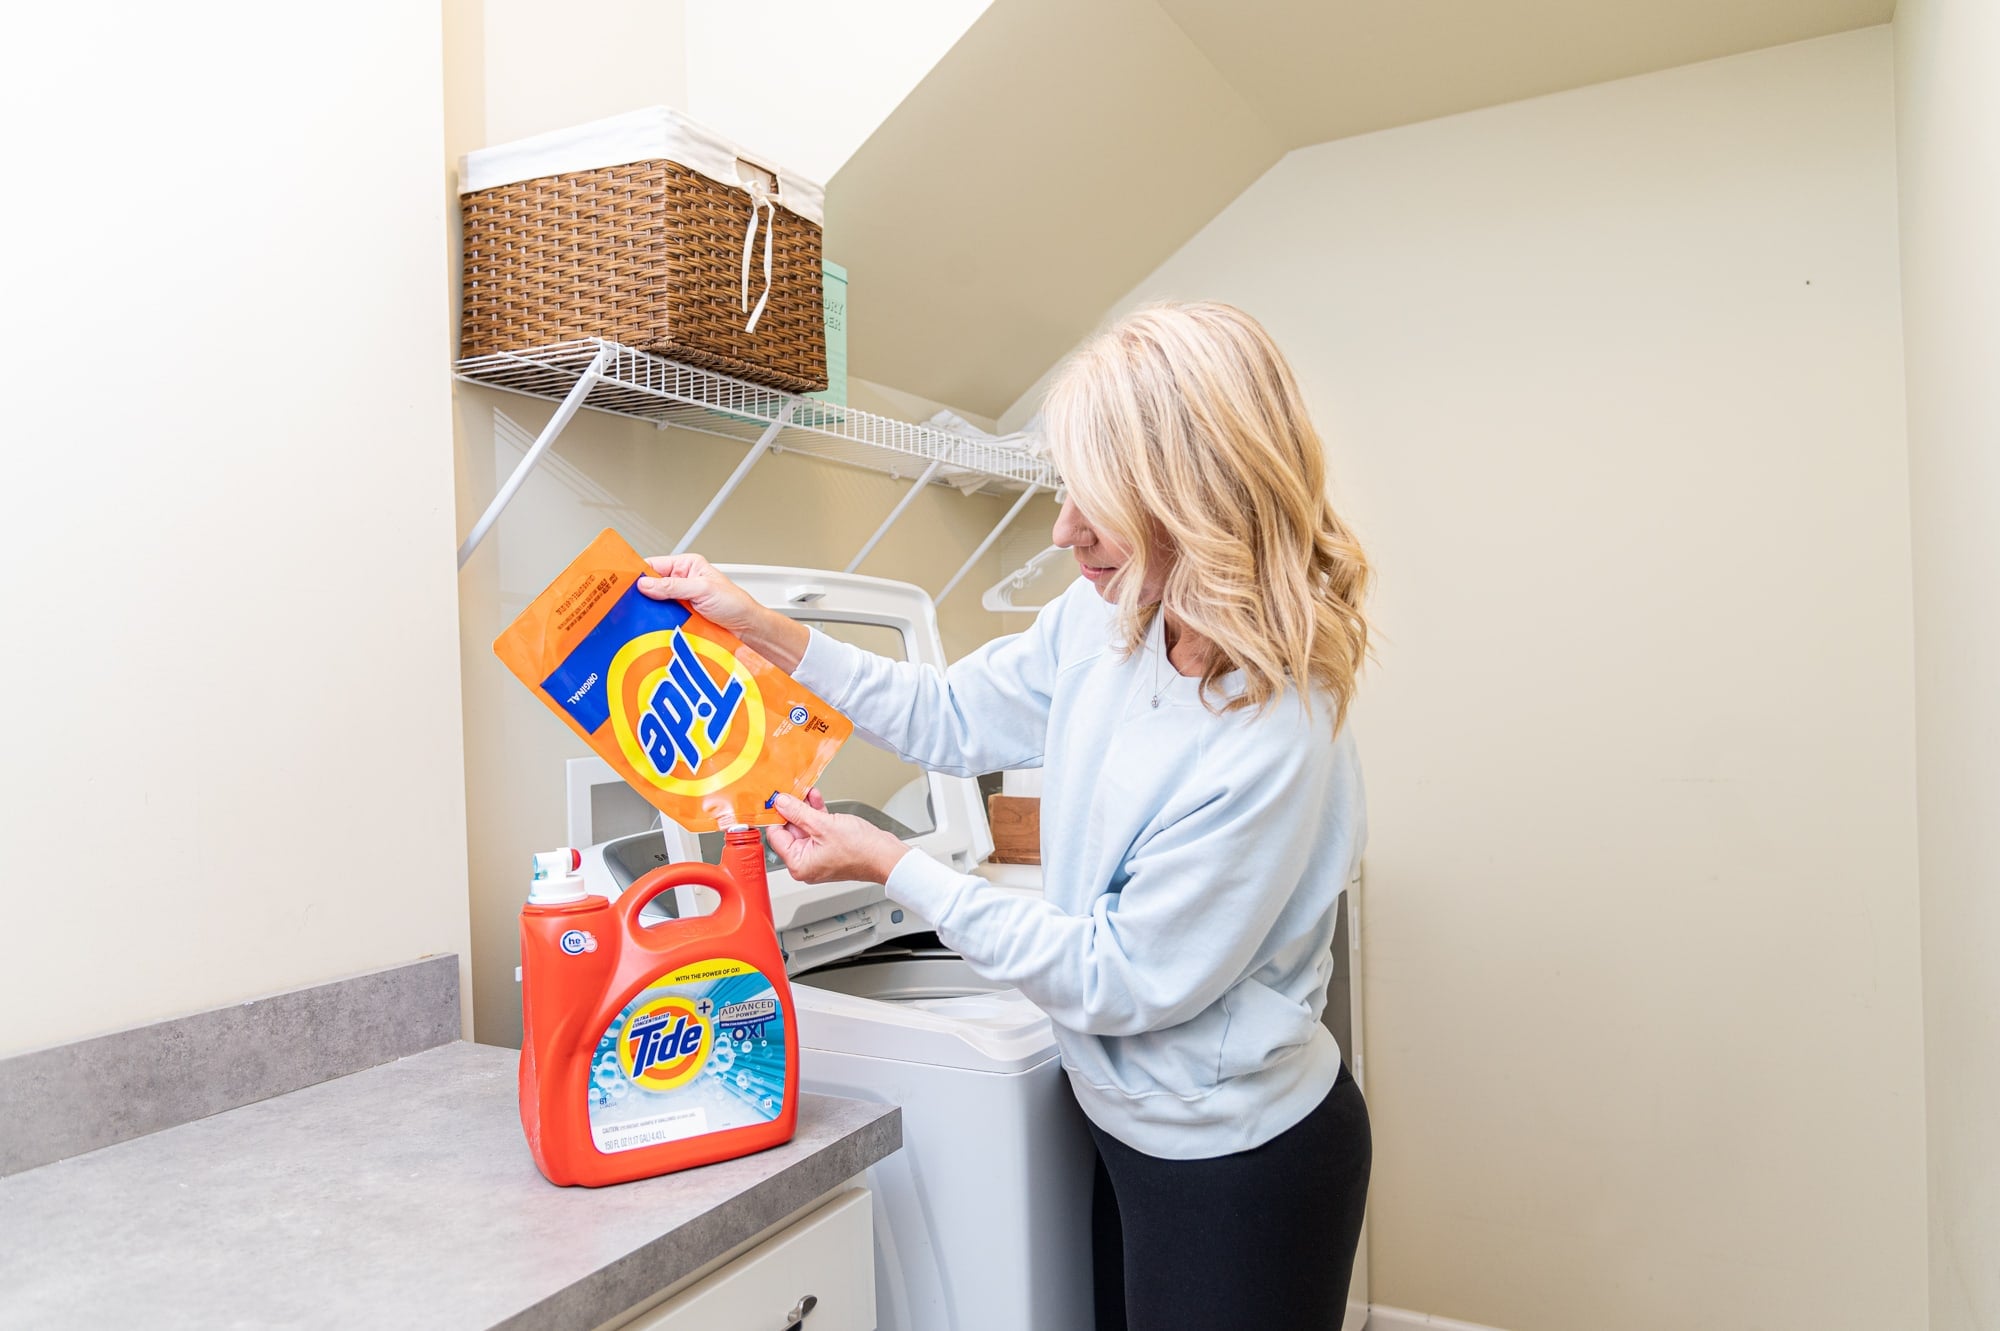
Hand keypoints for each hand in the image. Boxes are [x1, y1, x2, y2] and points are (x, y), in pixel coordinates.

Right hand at [636, 554, 807, 669]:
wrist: (748, 630)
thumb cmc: (735, 604)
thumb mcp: (703, 590)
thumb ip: (673, 586)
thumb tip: (646, 584)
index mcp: (687, 566)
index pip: (654, 565)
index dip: (637, 573)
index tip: (621, 582)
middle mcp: (682, 581)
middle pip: (651, 586)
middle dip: (640, 595)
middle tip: (625, 604)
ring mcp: (680, 601)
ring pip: (654, 605)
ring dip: (648, 612)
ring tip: (636, 618)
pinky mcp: (680, 618)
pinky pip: (662, 619)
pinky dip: (656, 624)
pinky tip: (649, 628)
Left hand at [767, 791, 910, 885]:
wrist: (885, 854)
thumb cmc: (860, 851)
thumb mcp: (823, 825)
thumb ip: (798, 813)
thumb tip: (781, 803)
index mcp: (799, 865)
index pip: (776, 836)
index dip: (776, 816)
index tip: (776, 799)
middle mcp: (807, 863)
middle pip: (790, 830)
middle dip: (792, 809)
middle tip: (790, 791)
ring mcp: (819, 855)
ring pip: (804, 826)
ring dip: (805, 808)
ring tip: (805, 792)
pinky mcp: (829, 846)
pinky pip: (817, 828)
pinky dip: (816, 813)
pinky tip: (816, 799)